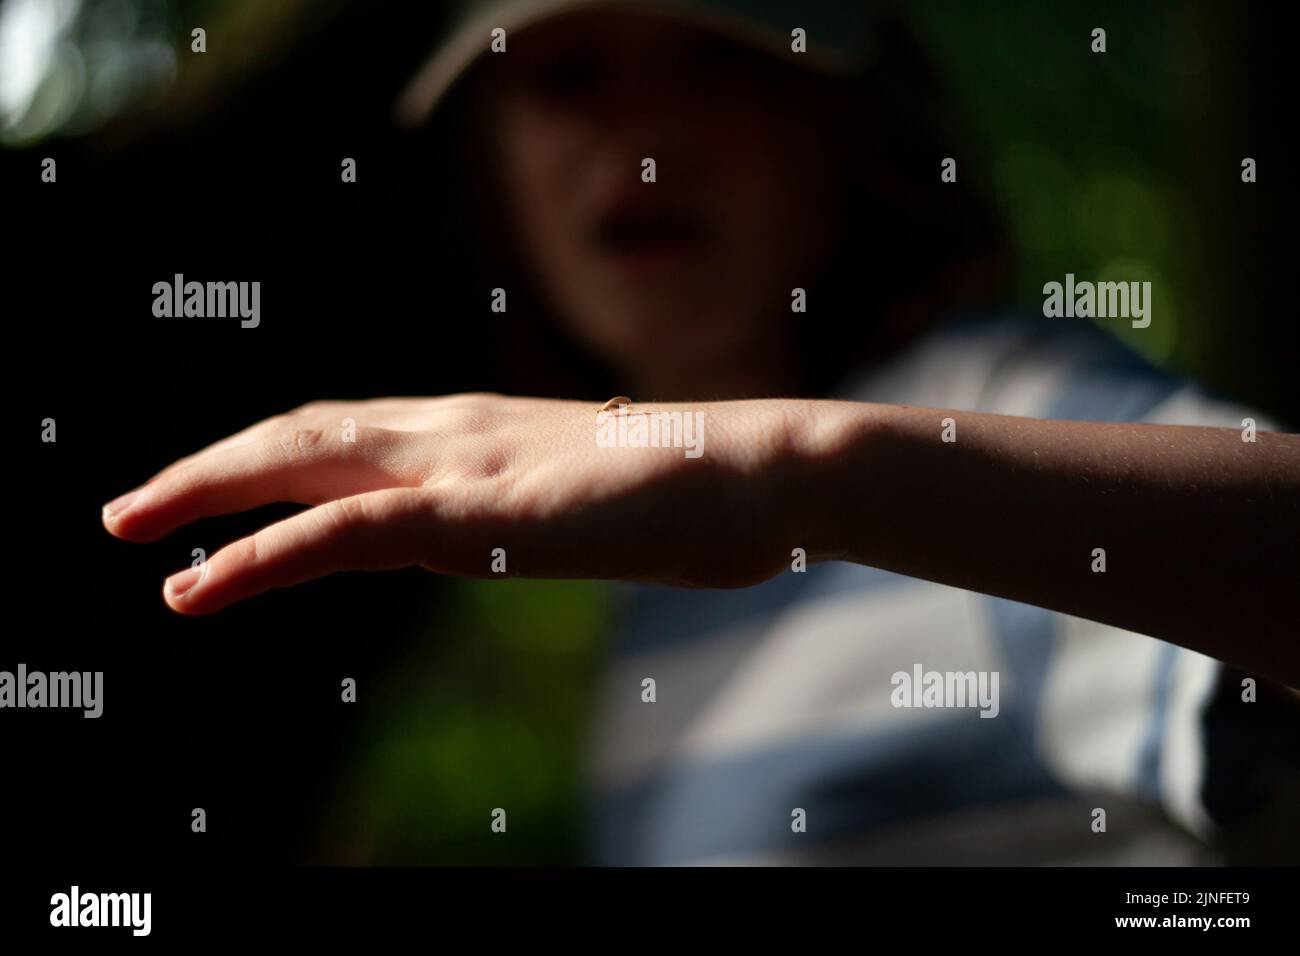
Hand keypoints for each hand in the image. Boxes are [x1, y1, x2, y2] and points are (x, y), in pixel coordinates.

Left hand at [101, 394, 843, 613]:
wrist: (763, 472)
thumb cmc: (699, 492)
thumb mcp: (591, 503)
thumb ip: (529, 515)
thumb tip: (499, 536)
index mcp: (485, 432)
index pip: (350, 436)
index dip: (272, 461)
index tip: (216, 495)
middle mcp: (460, 434)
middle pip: (306, 438)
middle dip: (212, 470)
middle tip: (133, 509)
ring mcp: (470, 466)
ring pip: (307, 473)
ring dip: (209, 500)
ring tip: (136, 533)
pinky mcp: (485, 516)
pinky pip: (349, 534)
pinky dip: (266, 554)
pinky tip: (202, 579)